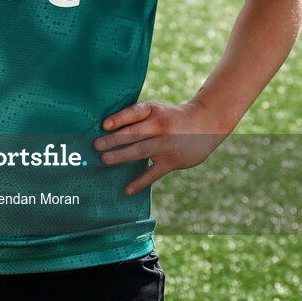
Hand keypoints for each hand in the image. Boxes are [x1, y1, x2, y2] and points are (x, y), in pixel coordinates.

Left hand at [92, 100, 231, 195]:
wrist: (205, 123)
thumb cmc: (171, 117)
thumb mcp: (156, 110)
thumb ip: (136, 118)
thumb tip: (107, 131)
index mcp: (153, 110)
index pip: (135, 112)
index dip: (119, 118)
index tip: (104, 125)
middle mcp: (160, 126)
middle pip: (134, 133)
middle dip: (114, 140)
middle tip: (96, 145)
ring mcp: (166, 144)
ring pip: (141, 151)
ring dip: (121, 156)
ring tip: (105, 160)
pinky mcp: (172, 161)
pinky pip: (153, 173)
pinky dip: (140, 182)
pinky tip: (127, 190)